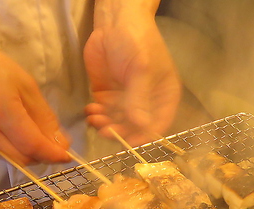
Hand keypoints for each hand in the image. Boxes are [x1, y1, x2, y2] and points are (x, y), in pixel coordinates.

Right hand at [0, 26, 69, 165]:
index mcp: (1, 110)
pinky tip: (13, 134)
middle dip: (42, 157)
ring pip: (10, 160)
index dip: (53, 155)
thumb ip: (44, 117)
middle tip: (53, 146)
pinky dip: (12, 150)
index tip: (67, 156)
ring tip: (34, 137)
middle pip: (22, 159)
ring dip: (28, 154)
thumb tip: (61, 143)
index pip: (32, 145)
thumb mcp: (25, 84)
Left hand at [84, 12, 180, 145]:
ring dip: (105, 124)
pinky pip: (103, 113)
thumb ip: (139, 98)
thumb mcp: (141, 69)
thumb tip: (141, 125)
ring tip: (95, 117)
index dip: (144, 135)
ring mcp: (125, 100)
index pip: (157, 123)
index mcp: (163, 96)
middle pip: (134, 127)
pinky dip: (96, 115)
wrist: (113, 21)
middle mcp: (145, 102)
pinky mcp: (107, 96)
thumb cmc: (136, 41)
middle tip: (105, 130)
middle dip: (119, 130)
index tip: (130, 142)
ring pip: (116, 122)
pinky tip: (90, 109)